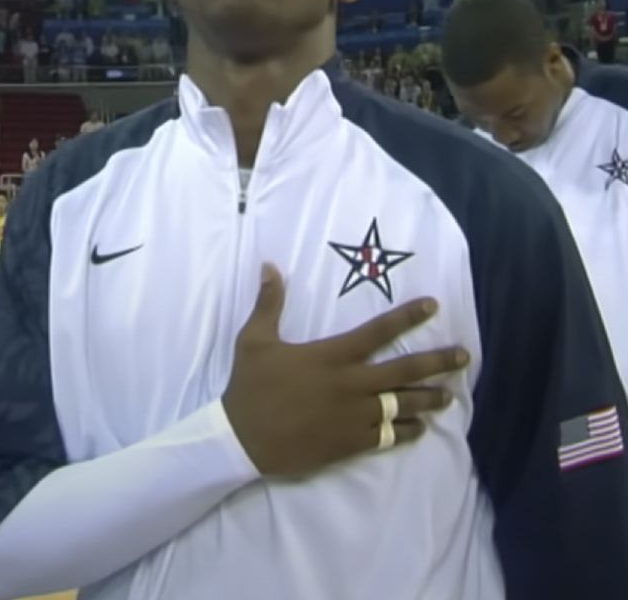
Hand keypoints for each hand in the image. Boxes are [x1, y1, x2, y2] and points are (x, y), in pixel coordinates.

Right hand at [222, 264, 468, 477]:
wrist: (244, 439)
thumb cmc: (250, 387)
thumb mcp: (254, 340)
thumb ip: (269, 304)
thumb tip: (270, 266)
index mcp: (332, 356)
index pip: (378, 331)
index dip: (407, 317)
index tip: (433, 306)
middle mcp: (352, 384)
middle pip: (405, 371)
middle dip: (439, 362)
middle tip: (464, 357)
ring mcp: (355, 416)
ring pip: (404, 406)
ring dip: (430, 399)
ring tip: (449, 396)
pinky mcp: (352, 442)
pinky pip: (390, 436)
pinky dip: (409, 432)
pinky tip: (420, 428)